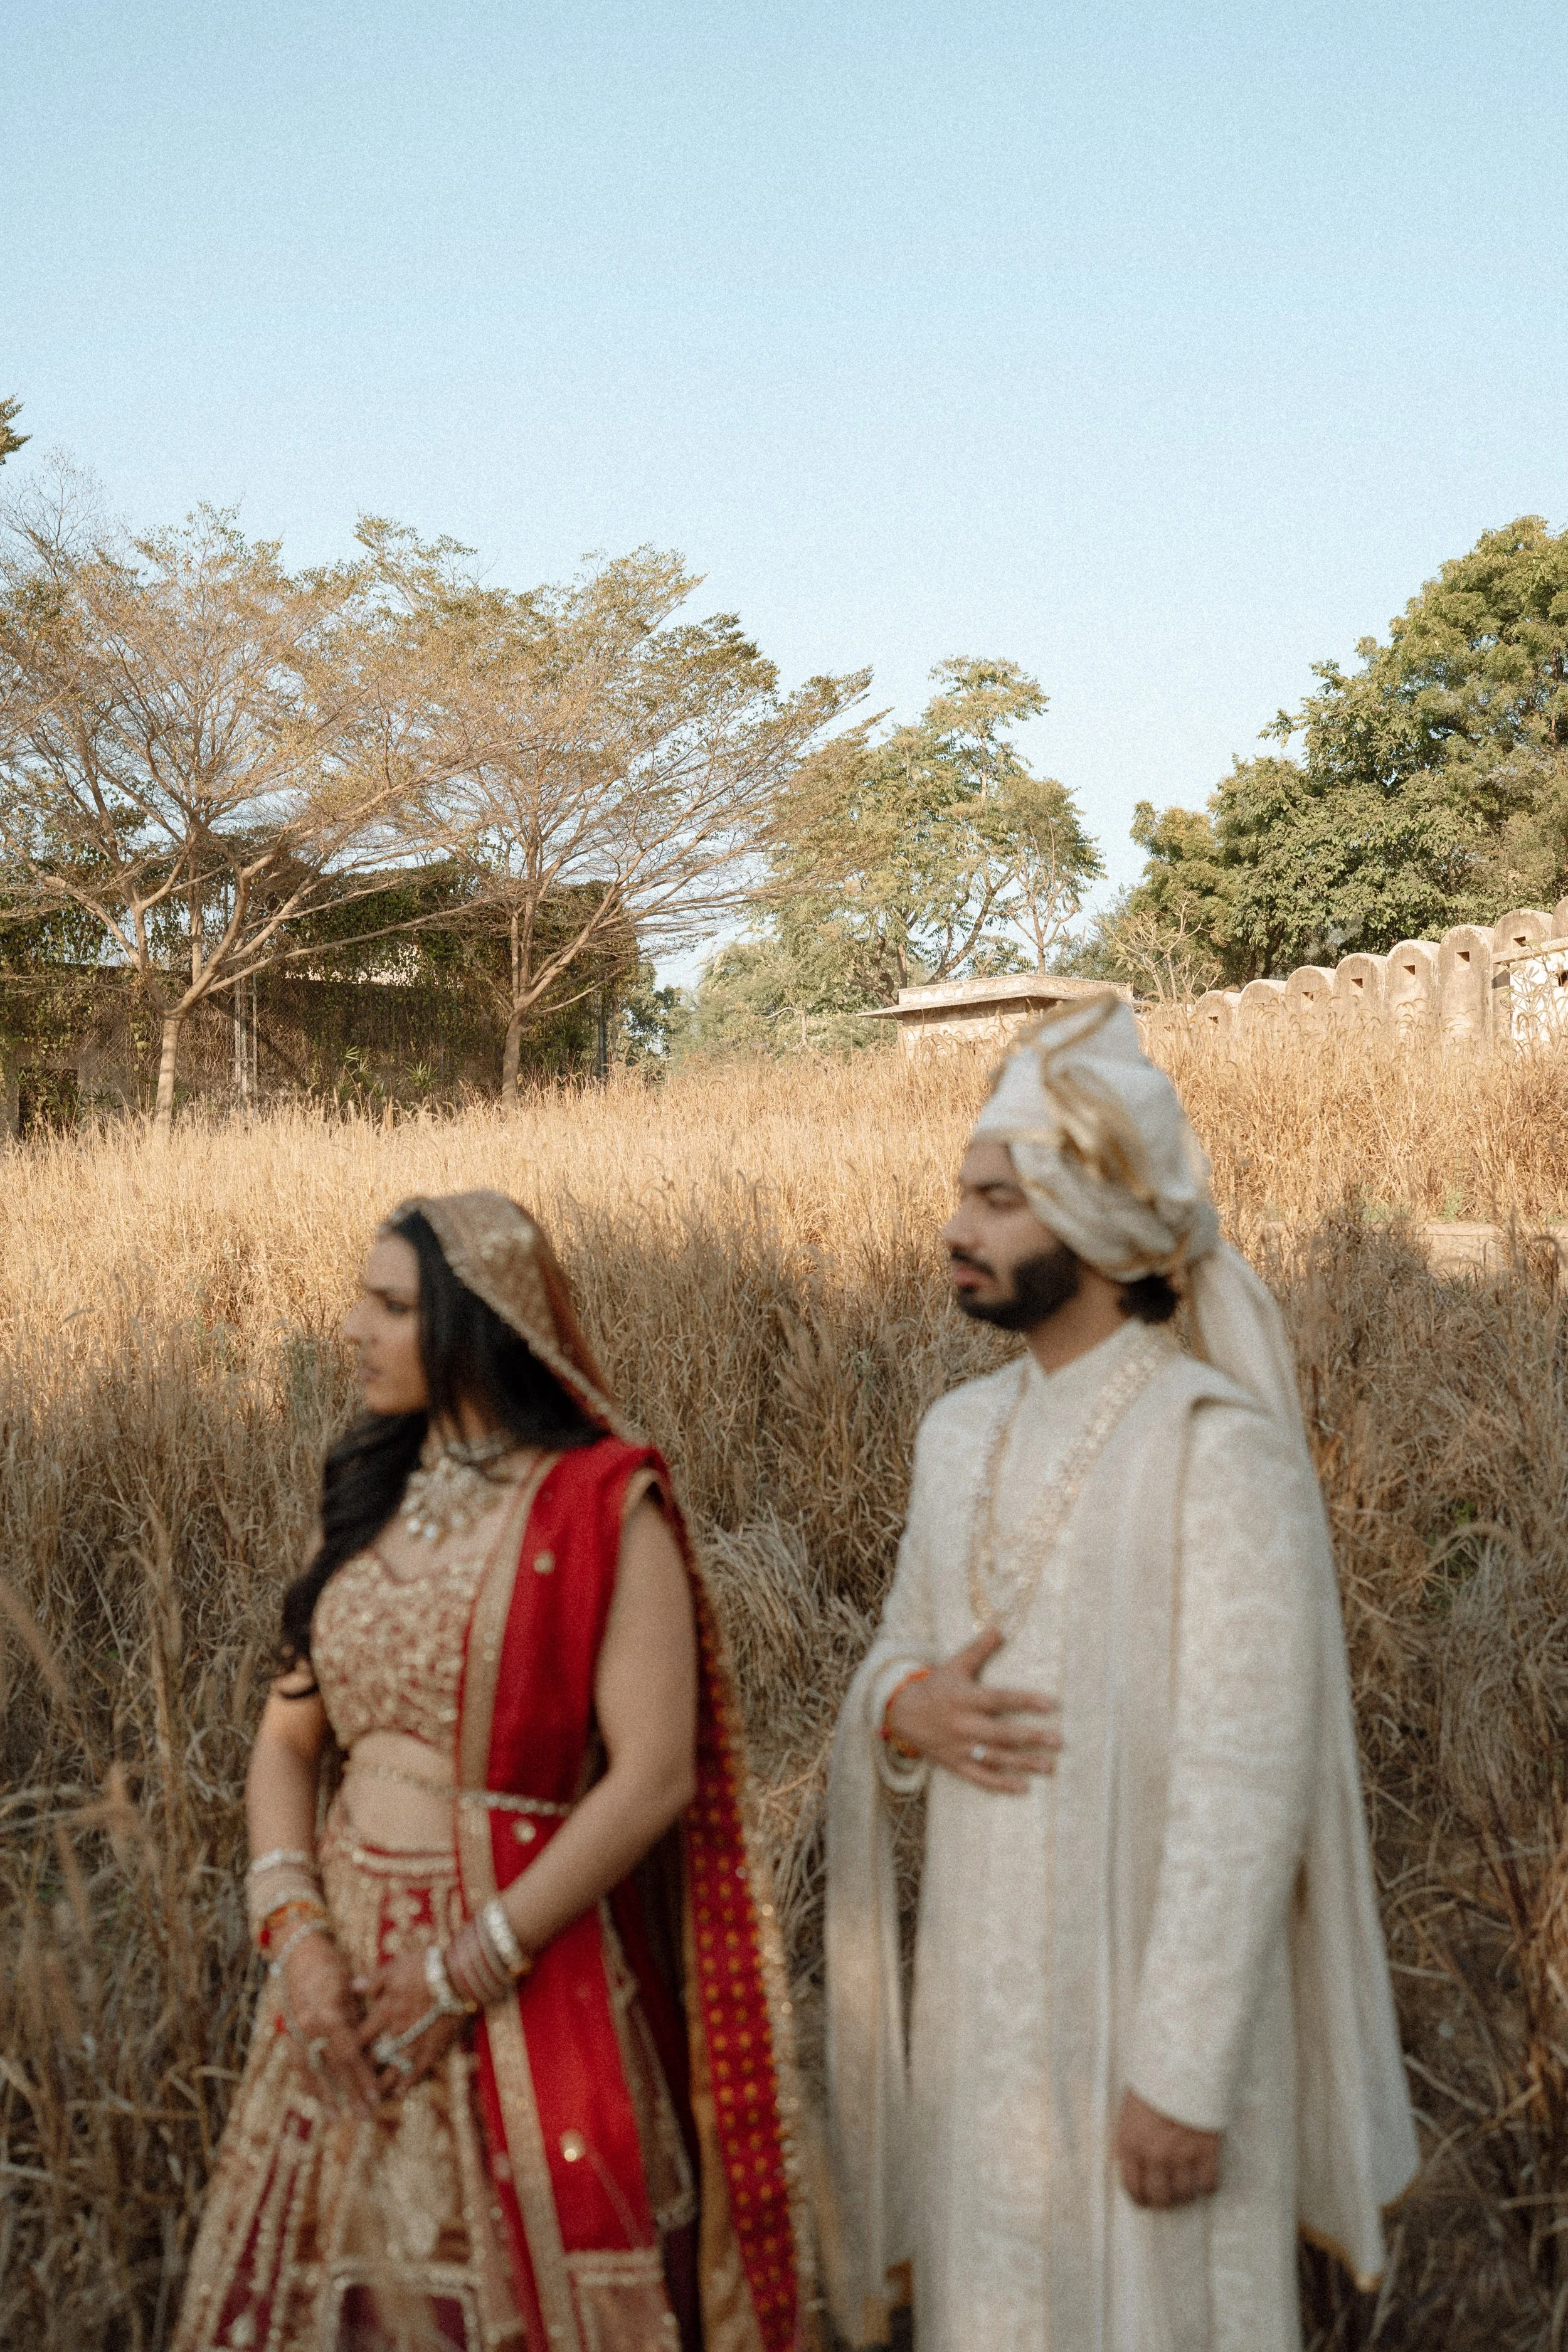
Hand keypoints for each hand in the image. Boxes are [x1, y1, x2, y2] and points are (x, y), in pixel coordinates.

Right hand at [279, 1931, 378, 2114]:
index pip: (350, 2055)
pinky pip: (298, 2064)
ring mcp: (295, 2031)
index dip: (363, 2078)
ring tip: (335, 2117)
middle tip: (364, 2115)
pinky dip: (308, 2081)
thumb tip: (371, 2049)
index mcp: (328, 2014)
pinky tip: (316, 2096)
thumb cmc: (332, 1966)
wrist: (299, 1952)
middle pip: (332, 2068)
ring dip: (324, 2095)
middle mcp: (309, 2027)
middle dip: (350, 2092)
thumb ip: (357, 2021)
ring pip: (310, 2071)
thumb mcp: (350, 1990)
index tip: (376, 2097)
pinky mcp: (288, 2032)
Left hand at [356, 1946, 466, 2098]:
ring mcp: (414, 2043)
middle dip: (360, 2074)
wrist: (457, 1975)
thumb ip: (373, 1981)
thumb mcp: (395, 1968)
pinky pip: (417, 2072)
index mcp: (384, 2013)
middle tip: (349, 2087)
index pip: (358, 2038)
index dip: (345, 2051)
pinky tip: (399, 2093)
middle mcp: (395, 2033)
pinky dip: (407, 2084)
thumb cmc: (424, 1968)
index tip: (335, 2062)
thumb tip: (352, 1987)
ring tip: (370, 2098)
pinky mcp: (433, 2048)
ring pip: (392, 2071)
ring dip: (380, 2086)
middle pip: (372, 2060)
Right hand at [885, 1627, 1059, 1792]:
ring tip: (1049, 1766)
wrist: (903, 1714)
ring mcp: (960, 1748)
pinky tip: (1023, 1788)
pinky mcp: (956, 1765)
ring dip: (1023, 1763)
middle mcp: (964, 1725)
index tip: (1051, 1704)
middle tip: (1058, 1741)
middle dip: (1031, 1737)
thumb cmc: (936, 1687)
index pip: (1000, 1699)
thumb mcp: (955, 1665)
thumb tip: (1000, 1628)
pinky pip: (980, 1778)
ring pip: (995, 1758)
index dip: (1025, 1701)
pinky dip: (1000, 1784)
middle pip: (1002, 1733)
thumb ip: (979, 1649)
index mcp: (965, 1698)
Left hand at [1113, 2089, 1221, 2207]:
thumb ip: (1131, 2136)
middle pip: (1160, 2197)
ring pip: (1185, 2194)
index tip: (1147, 2200)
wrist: (1183, 2060)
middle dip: (1164, 2201)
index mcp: (1130, 2141)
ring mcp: (1182, 2153)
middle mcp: (1154, 2153)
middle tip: (1170, 2196)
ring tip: (1188, 2186)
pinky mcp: (1207, 2148)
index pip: (1133, 2187)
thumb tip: (1130, 2160)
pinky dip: (1208, 2184)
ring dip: (1186, 2193)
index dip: (1141, 2199)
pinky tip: (1206, 2176)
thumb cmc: (1154, 2079)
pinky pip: (1210, 2182)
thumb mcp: (1131, 2106)